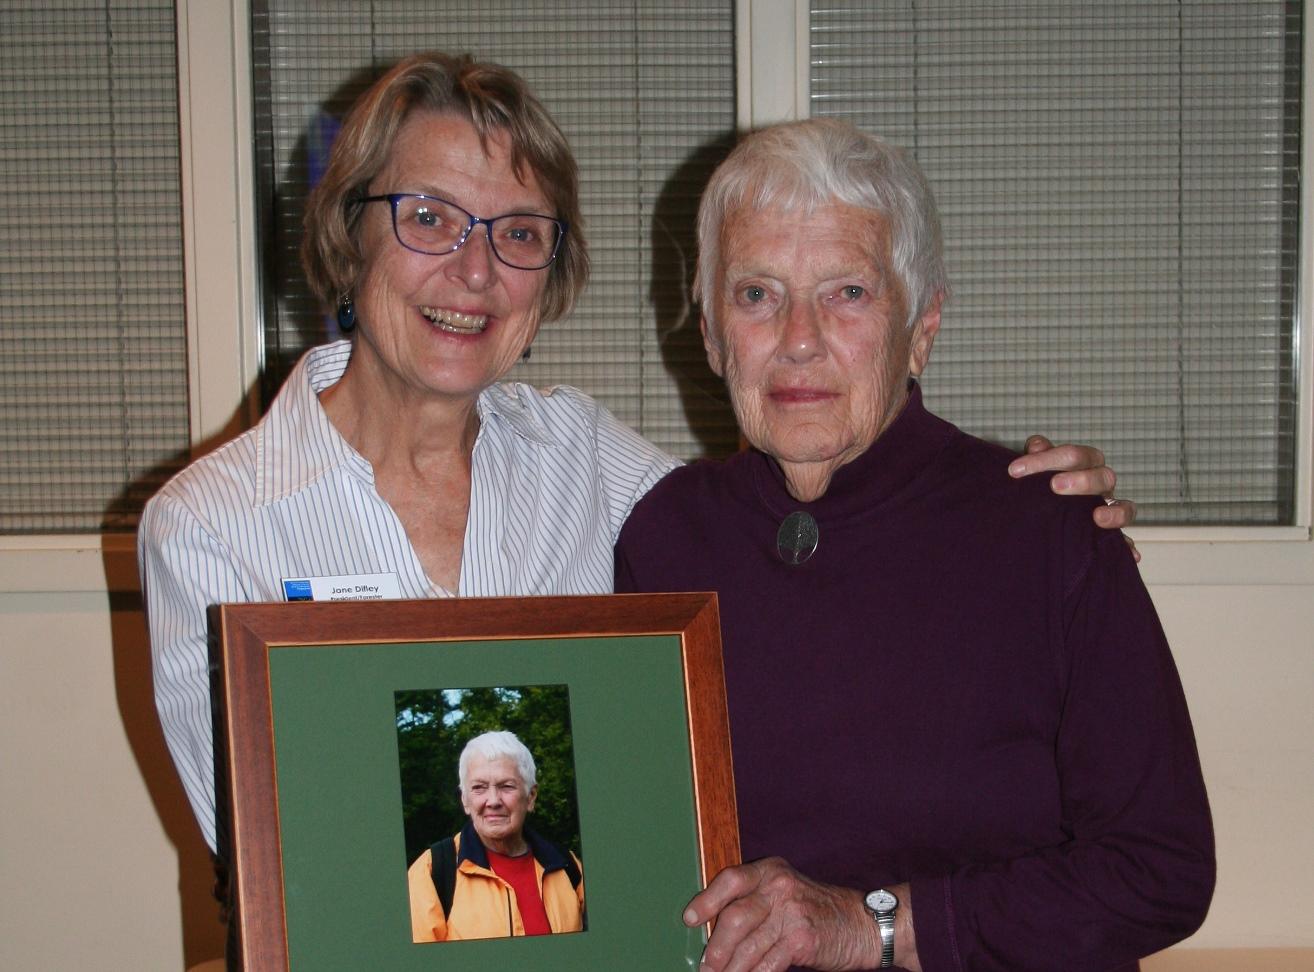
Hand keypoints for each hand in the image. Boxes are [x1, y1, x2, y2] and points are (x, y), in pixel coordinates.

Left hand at [683, 857, 880, 971]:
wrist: (865, 924)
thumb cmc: (818, 910)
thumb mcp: (786, 891)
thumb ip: (755, 901)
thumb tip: (715, 928)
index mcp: (770, 871)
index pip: (730, 880)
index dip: (706, 900)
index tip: (690, 919)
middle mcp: (779, 887)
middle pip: (734, 918)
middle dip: (715, 947)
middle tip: (706, 966)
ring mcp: (792, 913)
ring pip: (748, 947)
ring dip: (730, 969)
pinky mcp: (802, 940)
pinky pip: (767, 965)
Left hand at [1009, 435, 1139, 561]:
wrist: (1044, 512)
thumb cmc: (1043, 483)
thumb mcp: (1037, 469)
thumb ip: (1037, 456)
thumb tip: (1036, 445)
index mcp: (1085, 464)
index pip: (1074, 455)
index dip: (1046, 459)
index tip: (1015, 470)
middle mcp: (1100, 485)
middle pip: (1103, 477)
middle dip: (1081, 480)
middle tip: (1054, 486)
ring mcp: (1108, 509)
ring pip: (1123, 507)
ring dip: (1114, 512)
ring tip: (1097, 518)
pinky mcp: (1110, 533)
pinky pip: (1125, 539)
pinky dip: (1128, 545)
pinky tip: (1130, 554)